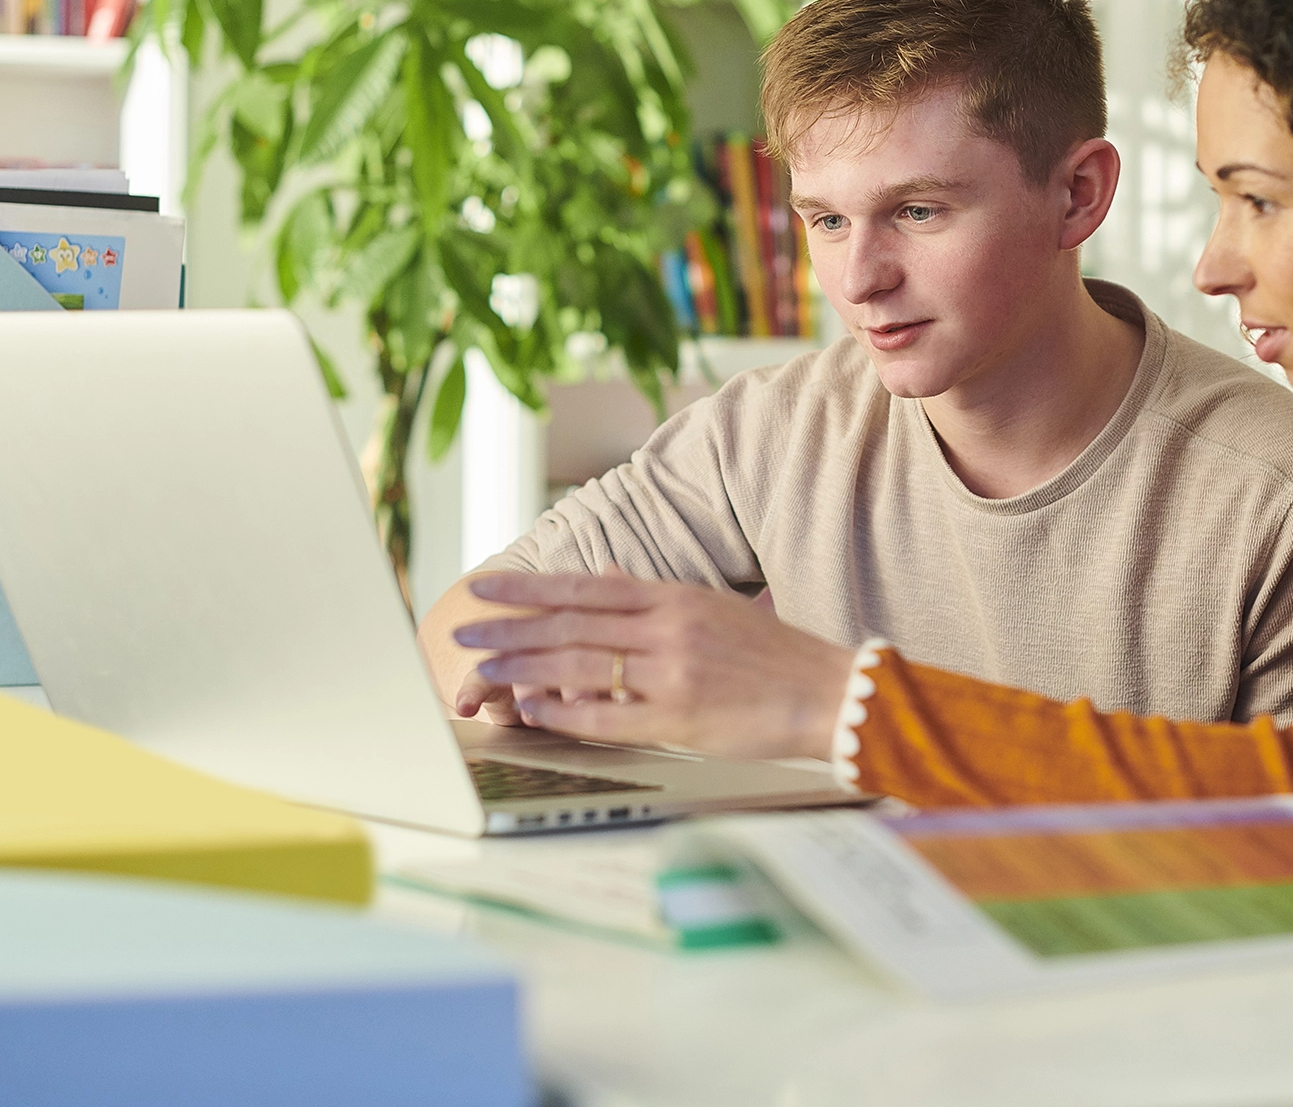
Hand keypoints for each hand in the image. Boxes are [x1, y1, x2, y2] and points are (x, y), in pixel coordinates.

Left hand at [449, 572, 857, 760]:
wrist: (826, 692)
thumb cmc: (773, 656)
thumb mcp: (712, 608)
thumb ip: (652, 596)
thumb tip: (599, 577)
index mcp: (675, 597)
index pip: (585, 586)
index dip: (530, 588)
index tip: (487, 588)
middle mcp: (668, 627)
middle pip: (569, 624)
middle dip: (510, 629)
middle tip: (465, 632)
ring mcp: (671, 671)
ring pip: (577, 666)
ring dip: (523, 669)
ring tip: (482, 673)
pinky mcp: (678, 716)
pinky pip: (605, 715)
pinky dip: (562, 713)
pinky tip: (532, 711)